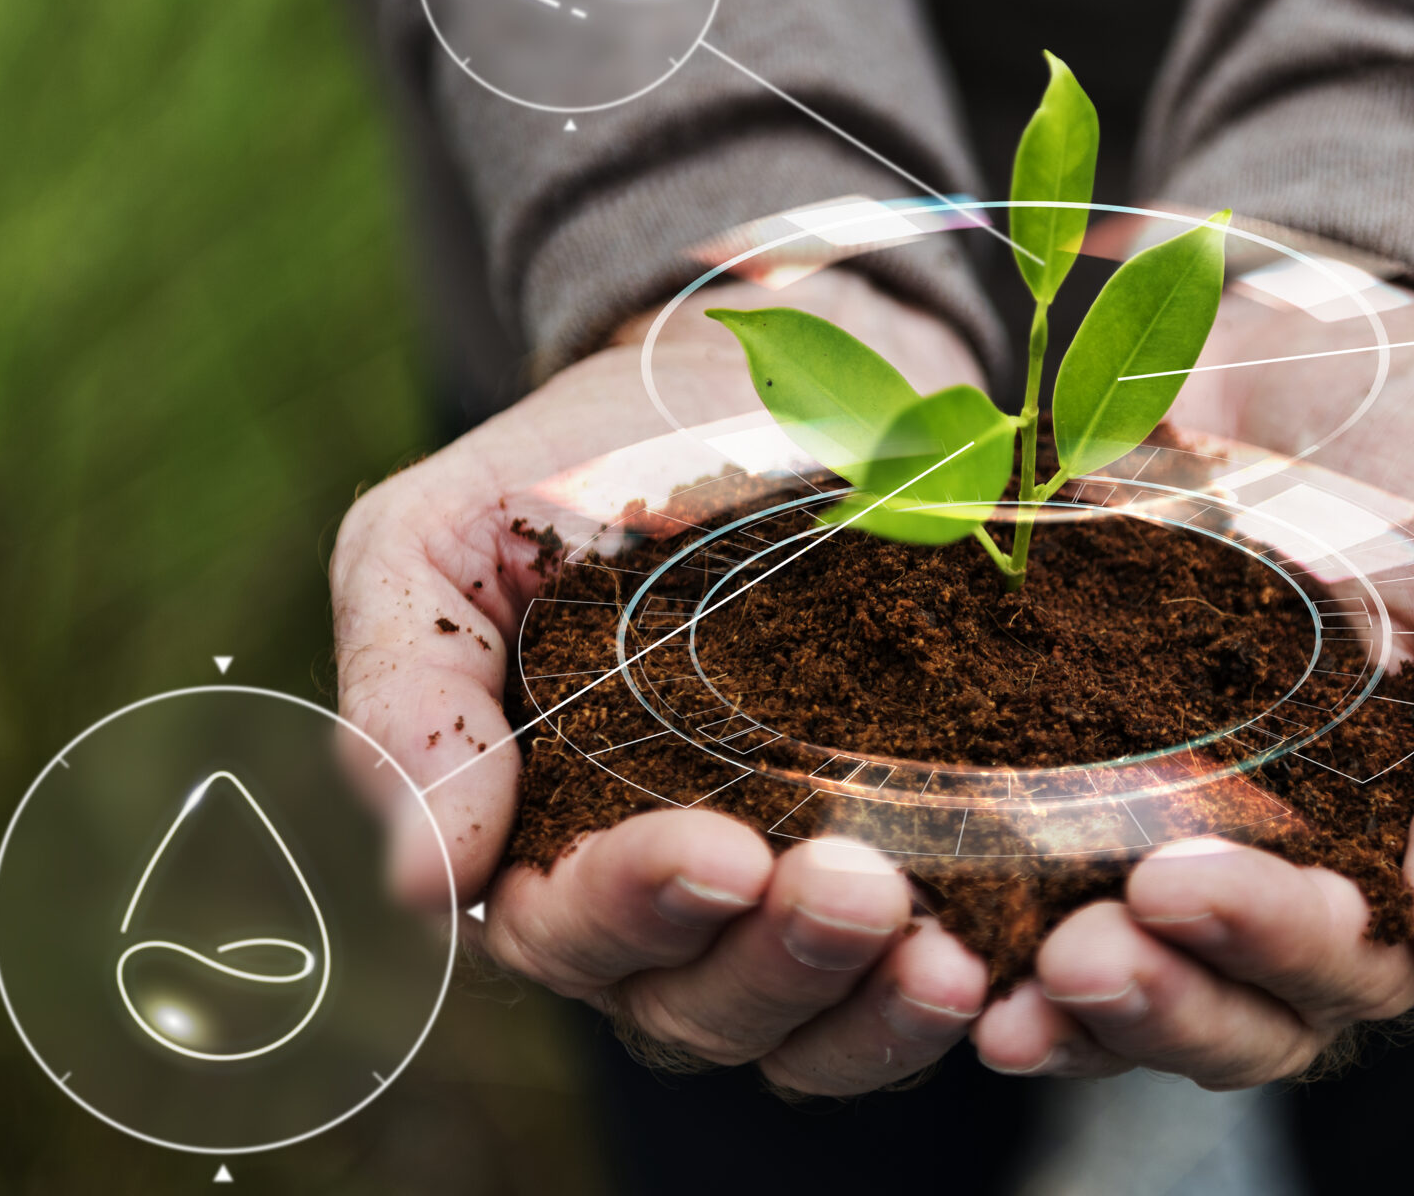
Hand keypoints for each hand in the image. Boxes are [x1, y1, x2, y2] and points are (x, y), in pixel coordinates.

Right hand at [329, 266, 993, 1093]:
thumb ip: (409, 701)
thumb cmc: (571, 471)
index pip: (567, 929)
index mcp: (532, 847)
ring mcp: (782, 906)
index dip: (637, 907)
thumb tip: (424, 884)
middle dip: (775, 962)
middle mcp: (659, 910)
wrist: (750, 386)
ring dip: (873, 1008)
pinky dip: (954, 994)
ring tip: (945, 957)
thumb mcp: (438, 546)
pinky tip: (1004, 964)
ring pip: (812, 1027)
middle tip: (855, 887)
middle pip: (698, 1006)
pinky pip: (916, 987)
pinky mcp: (903, 876)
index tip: (718, 848)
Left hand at [970, 283, 1413, 1086]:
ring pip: (1140, 984)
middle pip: (1239, 1012)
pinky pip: (1038, 895)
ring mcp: (1191, 840)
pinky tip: (937, 947)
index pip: (1356, 968)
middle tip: (1080, 952)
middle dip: (1160, 1000)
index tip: (1178, 882)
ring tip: (1003, 990)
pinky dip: (995, 937)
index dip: (1270, 948)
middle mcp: (1305, 885)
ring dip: (1075, 1010)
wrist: (1331, 349)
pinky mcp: (1086, 783)